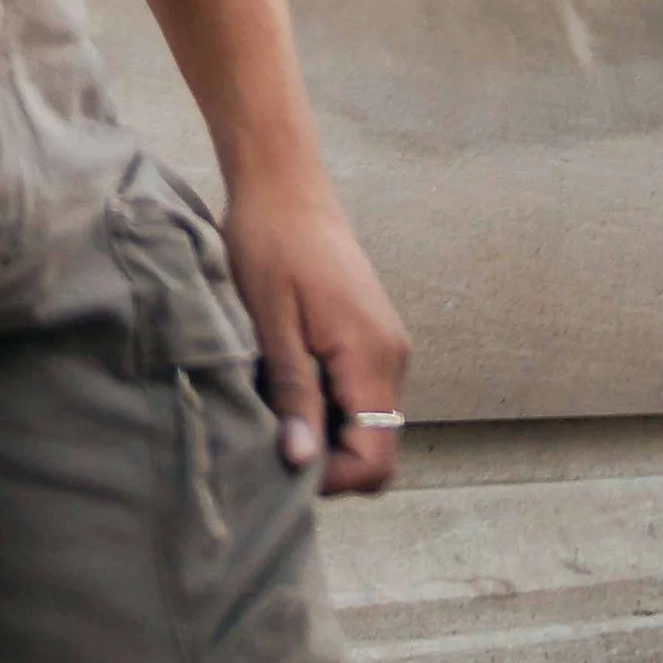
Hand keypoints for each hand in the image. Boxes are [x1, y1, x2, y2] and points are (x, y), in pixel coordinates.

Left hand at [221, 170, 408, 498]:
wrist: (285, 184)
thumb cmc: (270, 244)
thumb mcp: (271, 322)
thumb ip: (293, 393)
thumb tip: (301, 463)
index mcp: (372, 357)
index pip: (375, 459)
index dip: (331, 478)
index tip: (280, 463)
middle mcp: (392, 358)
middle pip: (378, 449)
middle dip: (329, 462)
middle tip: (272, 443)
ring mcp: (386, 346)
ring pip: (368, 424)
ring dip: (327, 433)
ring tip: (274, 412)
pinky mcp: (371, 336)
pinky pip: (361, 395)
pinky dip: (330, 407)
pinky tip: (287, 386)